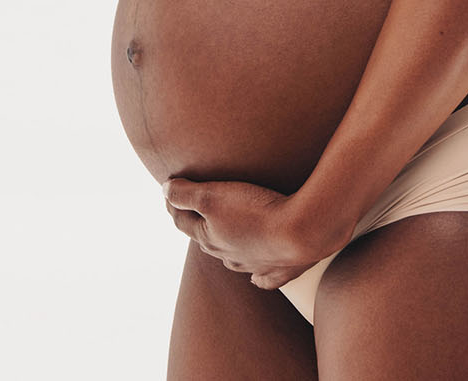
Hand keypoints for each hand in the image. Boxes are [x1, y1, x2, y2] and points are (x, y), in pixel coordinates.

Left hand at [162, 177, 342, 289]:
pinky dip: (258, 277)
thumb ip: (185, 194)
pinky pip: (265, 279)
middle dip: (199, 226)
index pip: (183, 221)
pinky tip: (255, 277)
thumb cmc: (256, 212)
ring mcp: (256, 266)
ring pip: (234, 260)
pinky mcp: (282, 271)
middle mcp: (228, 257)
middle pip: (207, 240)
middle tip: (196, 211)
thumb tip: (165, 190)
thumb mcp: (213, 196)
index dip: (174, 204)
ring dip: (227, 249)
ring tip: (226, 238)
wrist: (302, 233)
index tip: (170, 190)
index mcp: (209, 239)